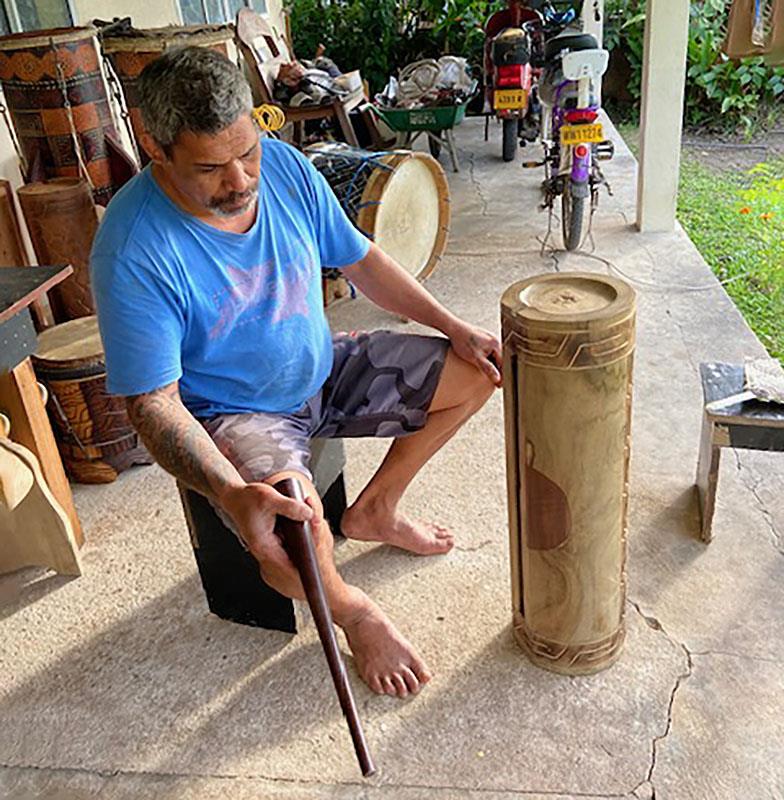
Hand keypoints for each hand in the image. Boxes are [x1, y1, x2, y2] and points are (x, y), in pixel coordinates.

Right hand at [219, 482, 323, 597]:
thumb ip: (291, 506)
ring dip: (303, 546)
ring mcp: (269, 545)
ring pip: (291, 552)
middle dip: (307, 556)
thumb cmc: (247, 498)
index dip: (302, 569)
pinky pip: (288, 543)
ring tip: (316, 539)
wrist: (234, 497)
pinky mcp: (272, 539)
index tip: (317, 570)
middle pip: (291, 560)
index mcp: (264, 546)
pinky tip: (304, 527)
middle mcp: (266, 550)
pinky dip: (297, 538)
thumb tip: (309, 514)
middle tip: (323, 552)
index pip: (286, 567)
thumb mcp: (270, 498)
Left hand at [447, 320, 502, 386]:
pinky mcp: (482, 340)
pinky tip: (482, 364)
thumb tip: (498, 378)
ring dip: (493, 365)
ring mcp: (489, 340)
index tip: (500, 385)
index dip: (502, 375)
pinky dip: (487, 359)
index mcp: (496, 344)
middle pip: (500, 360)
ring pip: (494, 356)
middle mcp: (495, 341)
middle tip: (496, 382)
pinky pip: (488, 352)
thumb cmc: (463, 341)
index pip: (504, 363)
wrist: (453, 328)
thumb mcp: (475, 357)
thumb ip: (487, 368)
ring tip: (490, 374)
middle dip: (499, 370)